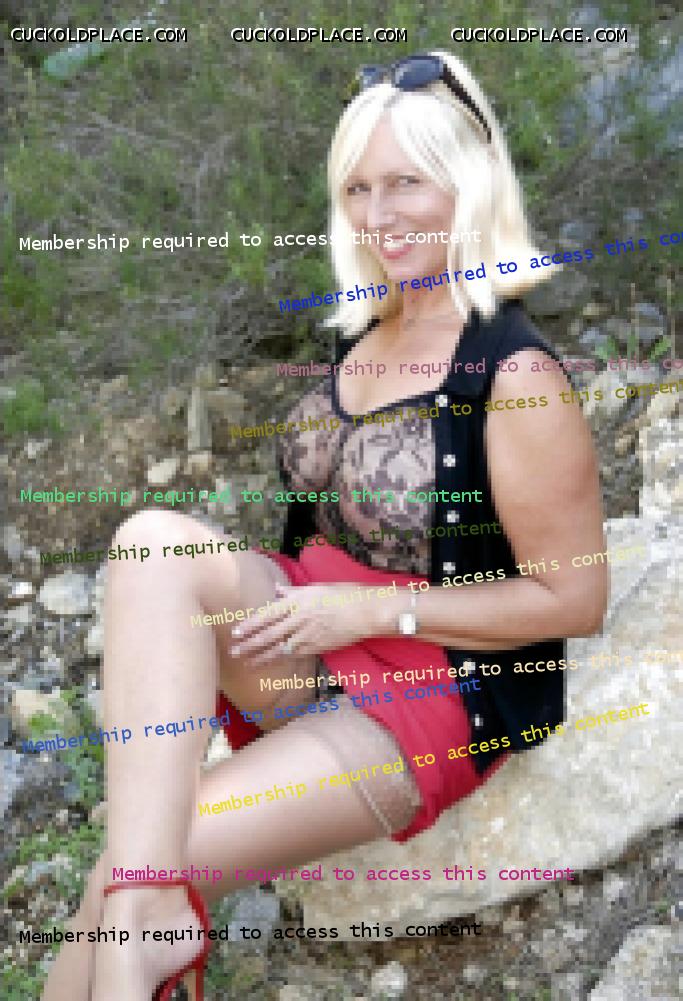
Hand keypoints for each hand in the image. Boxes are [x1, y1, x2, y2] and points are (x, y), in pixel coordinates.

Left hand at [229, 583, 378, 663]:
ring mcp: (309, 634)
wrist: (367, 612)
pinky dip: (280, 659)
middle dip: (250, 643)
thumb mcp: (317, 588)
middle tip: (233, 651)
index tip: (236, 631)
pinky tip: (270, 663)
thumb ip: (294, 592)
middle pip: (269, 633)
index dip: (251, 624)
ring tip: (246, 662)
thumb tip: (277, 591)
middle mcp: (300, 618)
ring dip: (261, 656)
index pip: (268, 614)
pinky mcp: (317, 646)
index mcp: (299, 600)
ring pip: (279, 648)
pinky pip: (295, 654)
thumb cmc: (344, 595)